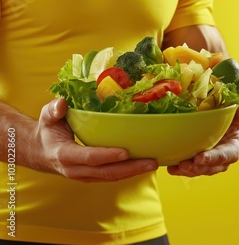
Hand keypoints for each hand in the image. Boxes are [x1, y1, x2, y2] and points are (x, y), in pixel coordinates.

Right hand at [31, 98, 158, 182]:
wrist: (41, 151)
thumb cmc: (48, 130)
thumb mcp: (47, 117)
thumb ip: (54, 110)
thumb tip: (63, 103)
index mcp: (65, 155)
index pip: (89, 157)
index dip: (107, 156)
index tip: (126, 152)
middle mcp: (76, 170)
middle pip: (107, 172)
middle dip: (131, 168)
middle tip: (152, 162)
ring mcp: (86, 176)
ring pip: (113, 177)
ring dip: (134, 172)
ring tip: (154, 164)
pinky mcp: (93, 177)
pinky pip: (113, 176)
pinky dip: (129, 172)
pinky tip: (144, 165)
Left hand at [167, 104, 238, 176]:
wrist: (220, 125)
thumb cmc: (230, 120)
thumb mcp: (236, 116)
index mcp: (232, 148)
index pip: (225, 156)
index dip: (213, 158)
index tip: (199, 158)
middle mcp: (222, 160)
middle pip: (211, 168)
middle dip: (198, 168)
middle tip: (185, 165)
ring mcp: (210, 164)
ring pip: (200, 171)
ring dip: (188, 171)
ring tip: (177, 168)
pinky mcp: (198, 164)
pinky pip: (190, 170)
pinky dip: (180, 170)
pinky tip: (171, 168)